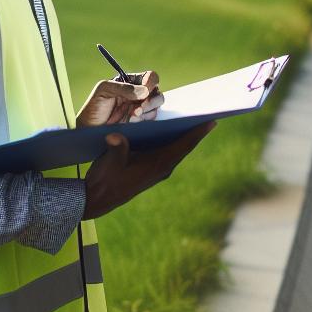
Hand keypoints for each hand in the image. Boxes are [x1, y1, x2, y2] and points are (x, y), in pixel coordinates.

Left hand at [77, 69, 161, 125]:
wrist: (90, 128)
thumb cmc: (94, 107)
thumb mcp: (103, 90)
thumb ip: (123, 88)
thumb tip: (144, 91)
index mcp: (130, 82)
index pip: (149, 77)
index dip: (151, 83)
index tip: (145, 92)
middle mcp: (138, 94)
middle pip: (157, 92)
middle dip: (151, 101)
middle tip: (139, 108)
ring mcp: (140, 107)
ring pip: (156, 106)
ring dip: (146, 112)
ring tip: (131, 116)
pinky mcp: (141, 120)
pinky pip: (151, 118)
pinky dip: (143, 120)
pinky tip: (130, 122)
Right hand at [81, 121, 214, 218]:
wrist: (98, 198)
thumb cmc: (106, 180)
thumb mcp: (110, 162)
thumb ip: (116, 148)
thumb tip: (115, 136)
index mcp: (158, 164)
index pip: (183, 146)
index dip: (198, 133)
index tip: (213, 122)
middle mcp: (163, 167)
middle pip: (185, 145)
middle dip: (196, 130)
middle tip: (209, 113)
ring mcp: (158, 169)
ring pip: (177, 148)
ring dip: (185, 133)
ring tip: (195, 116)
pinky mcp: (152, 168)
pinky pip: (168, 150)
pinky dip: (173, 138)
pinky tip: (172, 126)